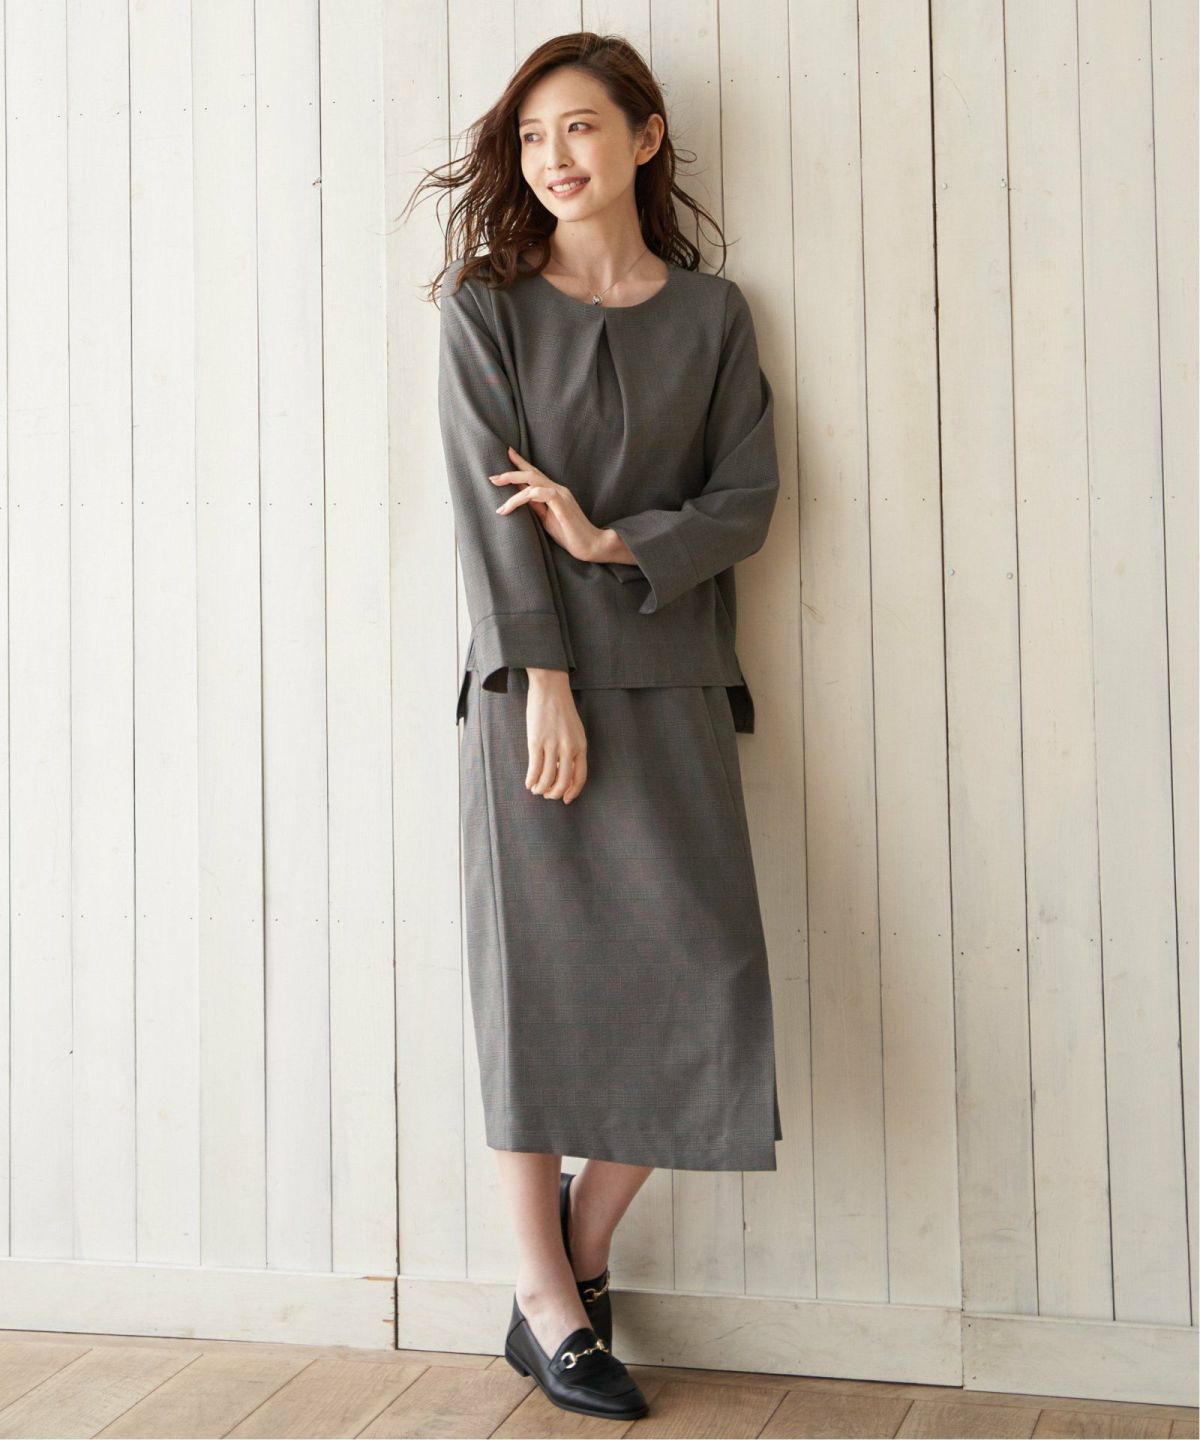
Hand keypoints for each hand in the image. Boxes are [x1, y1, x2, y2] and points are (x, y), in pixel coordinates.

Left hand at [489, 445, 607, 562]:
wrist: (592, 545)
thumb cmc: (570, 534)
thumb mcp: (547, 519)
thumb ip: (536, 507)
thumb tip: (520, 498)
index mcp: (555, 492)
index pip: (535, 474)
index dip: (521, 462)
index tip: (507, 452)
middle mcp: (558, 489)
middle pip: (531, 473)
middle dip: (510, 473)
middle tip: (492, 477)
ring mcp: (561, 495)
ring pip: (532, 482)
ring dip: (512, 489)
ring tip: (499, 505)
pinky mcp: (561, 504)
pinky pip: (537, 495)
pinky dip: (521, 499)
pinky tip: (510, 508)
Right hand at [525, 671, 587, 803]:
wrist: (550, 689)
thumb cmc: (562, 709)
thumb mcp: (575, 731)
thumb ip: (573, 750)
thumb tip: (564, 771)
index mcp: (581, 746)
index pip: (580, 777)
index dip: (573, 792)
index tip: (566, 799)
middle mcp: (568, 748)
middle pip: (563, 782)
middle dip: (554, 793)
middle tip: (547, 794)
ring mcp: (552, 745)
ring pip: (547, 778)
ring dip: (540, 788)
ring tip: (536, 789)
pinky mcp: (536, 741)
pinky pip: (534, 768)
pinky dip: (531, 780)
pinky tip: (528, 782)